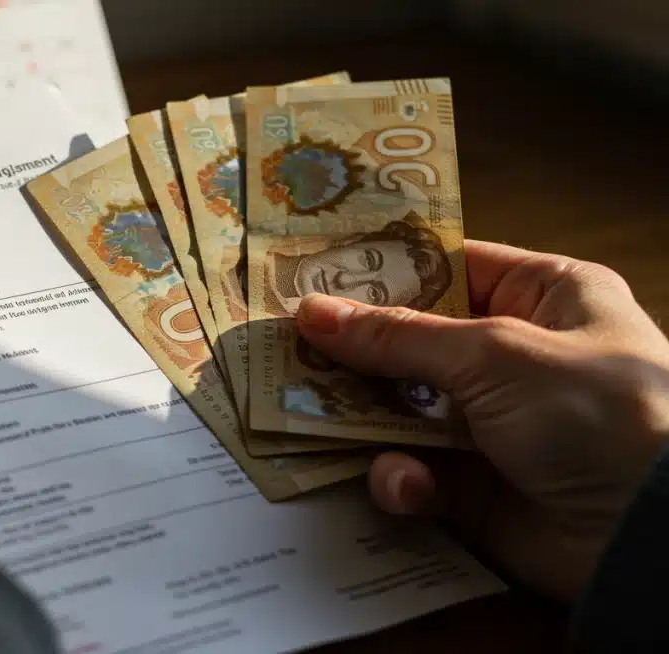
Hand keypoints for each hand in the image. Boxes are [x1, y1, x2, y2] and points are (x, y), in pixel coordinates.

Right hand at [294, 240, 668, 601]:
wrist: (647, 535)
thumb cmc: (596, 412)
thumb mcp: (494, 354)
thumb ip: (397, 336)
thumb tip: (311, 311)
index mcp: (544, 297)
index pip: (447, 267)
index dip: (380, 271)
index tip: (311, 274)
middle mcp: (515, 357)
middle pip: (410, 342)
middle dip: (353, 353)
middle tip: (286, 352)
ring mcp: (493, 425)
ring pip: (398, 411)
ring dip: (363, 422)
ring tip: (315, 419)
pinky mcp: (475, 489)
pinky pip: (414, 473)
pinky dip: (402, 480)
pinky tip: (407, 486)